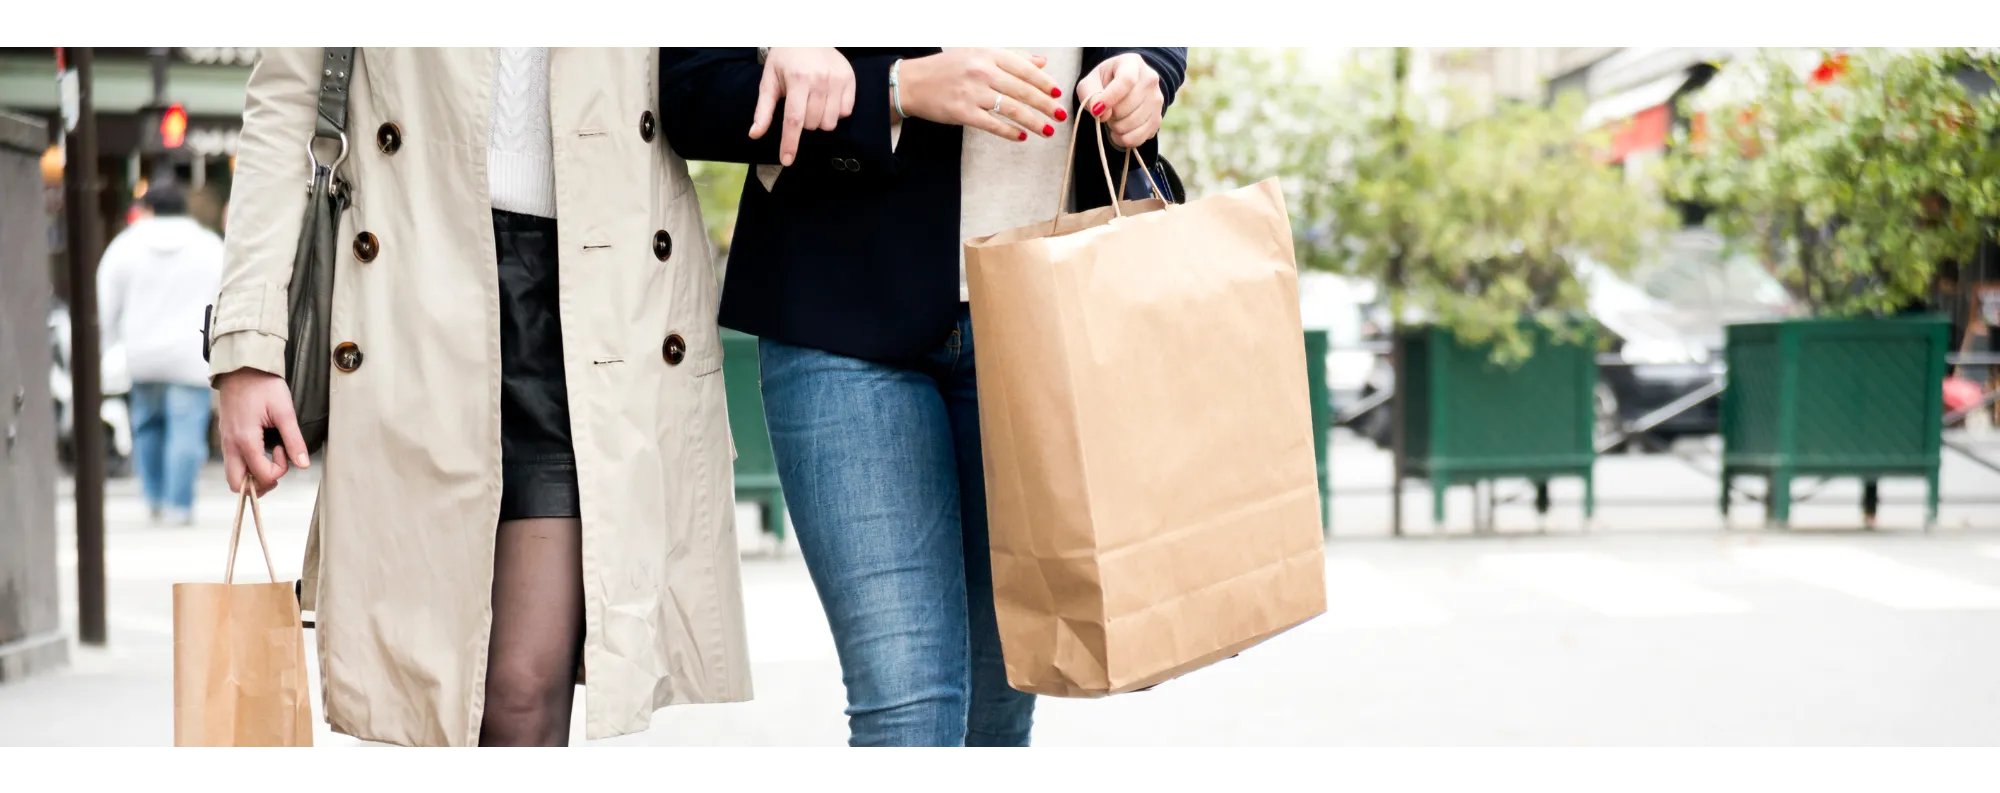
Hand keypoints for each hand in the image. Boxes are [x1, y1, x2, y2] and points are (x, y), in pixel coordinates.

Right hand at [216, 369, 307, 495]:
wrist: (241, 368)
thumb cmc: (263, 385)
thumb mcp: (284, 411)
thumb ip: (294, 440)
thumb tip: (303, 464)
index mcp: (245, 440)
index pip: (261, 475)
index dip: (278, 471)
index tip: (284, 450)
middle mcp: (231, 445)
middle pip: (237, 485)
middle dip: (259, 484)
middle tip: (275, 469)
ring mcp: (226, 442)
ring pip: (233, 475)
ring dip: (252, 475)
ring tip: (270, 458)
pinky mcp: (226, 437)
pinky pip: (232, 463)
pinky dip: (246, 466)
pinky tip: (261, 450)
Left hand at [750, 46, 855, 165]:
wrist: (807, 37)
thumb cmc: (785, 59)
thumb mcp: (769, 80)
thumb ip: (763, 110)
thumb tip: (754, 134)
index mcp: (797, 79)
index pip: (794, 119)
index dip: (790, 143)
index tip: (787, 160)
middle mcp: (820, 80)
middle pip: (812, 124)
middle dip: (803, 123)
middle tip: (799, 105)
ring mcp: (837, 80)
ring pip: (829, 123)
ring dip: (819, 120)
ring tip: (813, 103)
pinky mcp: (850, 80)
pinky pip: (845, 112)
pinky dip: (835, 112)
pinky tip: (827, 99)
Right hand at [898, 48, 1067, 141]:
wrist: (913, 83)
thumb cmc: (947, 69)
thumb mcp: (978, 55)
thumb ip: (1011, 58)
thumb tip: (1041, 62)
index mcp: (988, 56)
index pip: (1024, 69)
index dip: (1045, 83)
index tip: (1058, 94)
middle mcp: (982, 72)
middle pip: (1022, 90)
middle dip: (1045, 105)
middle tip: (1059, 115)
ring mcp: (972, 93)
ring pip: (1012, 109)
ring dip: (1033, 121)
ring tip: (1047, 130)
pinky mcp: (963, 113)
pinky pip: (993, 124)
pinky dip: (1010, 132)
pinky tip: (1022, 136)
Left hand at [1076, 53, 1164, 149]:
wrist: (1121, 90)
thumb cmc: (1102, 84)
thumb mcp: (1089, 84)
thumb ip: (1090, 95)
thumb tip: (1102, 113)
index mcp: (1132, 63)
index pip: (1126, 81)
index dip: (1110, 98)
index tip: (1097, 110)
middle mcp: (1150, 79)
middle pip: (1128, 106)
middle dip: (1110, 114)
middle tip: (1107, 110)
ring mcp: (1157, 100)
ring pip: (1133, 124)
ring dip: (1116, 127)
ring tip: (1114, 118)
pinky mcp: (1158, 119)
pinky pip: (1139, 137)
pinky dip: (1124, 139)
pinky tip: (1118, 132)